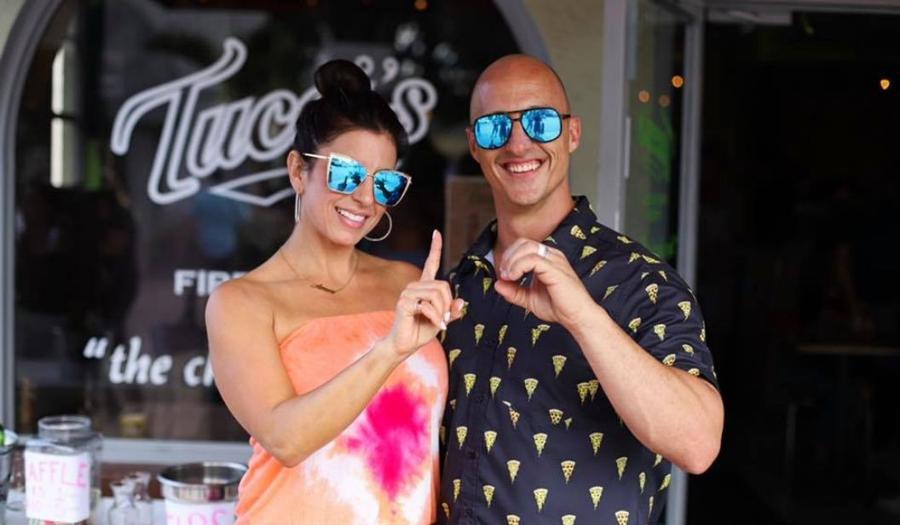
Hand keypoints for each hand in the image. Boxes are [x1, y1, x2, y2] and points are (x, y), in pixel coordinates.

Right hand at [383, 230, 464, 357]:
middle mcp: (414, 286)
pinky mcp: (404, 303)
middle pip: (442, 285)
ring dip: (442, 312)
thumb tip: (462, 302)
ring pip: (436, 294)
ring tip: (441, 322)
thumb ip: (452, 310)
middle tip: (446, 318)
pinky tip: (438, 326)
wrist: (405, 345)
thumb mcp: (442, 319)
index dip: (435, 248)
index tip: (436, 233)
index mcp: (424, 287)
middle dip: (448, 304)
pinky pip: (427, 306)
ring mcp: (407, 293)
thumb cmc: (422, 331)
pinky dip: (436, 317)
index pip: (430, 263)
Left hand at [495, 238, 594, 328]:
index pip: (523, 246)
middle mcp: (552, 255)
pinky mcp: (555, 269)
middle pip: (523, 243)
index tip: (503, 274)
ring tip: (508, 277)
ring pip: (526, 248)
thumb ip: (514, 292)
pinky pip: (532, 259)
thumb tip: (497, 284)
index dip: (509, 257)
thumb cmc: (560, 307)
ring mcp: (554, 260)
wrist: (578, 317)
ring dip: (512, 261)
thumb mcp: (530, 299)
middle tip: (504, 274)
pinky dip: (518, 266)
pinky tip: (514, 278)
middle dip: (508, 257)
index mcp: (547, 259)